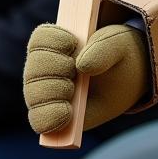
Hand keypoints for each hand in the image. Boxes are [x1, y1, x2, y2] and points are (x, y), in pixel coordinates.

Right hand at [24, 22, 150, 133]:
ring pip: (33, 96)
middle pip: (33, 69)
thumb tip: (82, 65)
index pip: (40, 38)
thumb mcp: (118, 44)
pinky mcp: (51, 114)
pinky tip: (66, 116)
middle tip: (75, 74)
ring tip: (75, 92)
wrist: (123, 82)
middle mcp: (43, 66)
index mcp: (56, 41)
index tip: (72, 45)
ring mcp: (44, 91)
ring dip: (54, 96)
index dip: (53, 42)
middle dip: (56, 72)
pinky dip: (50, 119)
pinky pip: (39, 120)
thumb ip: (104, 48)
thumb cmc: (116, 56)